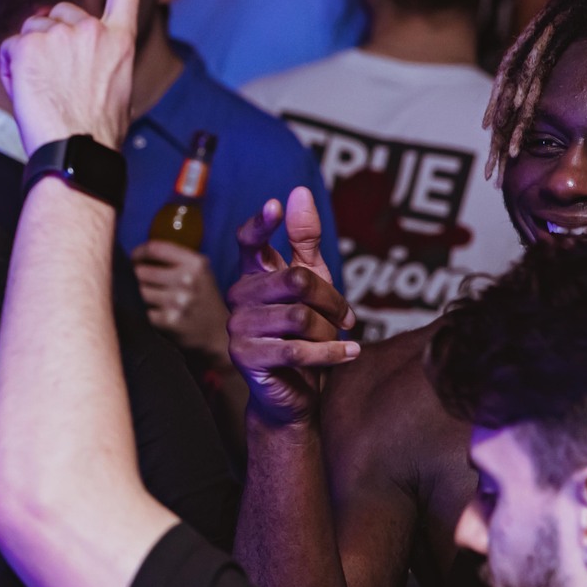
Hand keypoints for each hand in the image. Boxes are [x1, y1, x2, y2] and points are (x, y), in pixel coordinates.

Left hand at [0, 0, 139, 154]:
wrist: (78, 151)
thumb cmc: (94, 132)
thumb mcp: (114, 88)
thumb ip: (98, 59)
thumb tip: (73, 57)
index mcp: (121, 40)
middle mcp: (94, 30)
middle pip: (58, 14)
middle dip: (49, 40)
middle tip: (54, 81)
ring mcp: (62, 35)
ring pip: (32, 33)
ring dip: (30, 57)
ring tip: (44, 92)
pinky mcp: (31, 45)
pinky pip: (11, 47)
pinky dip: (12, 68)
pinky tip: (27, 91)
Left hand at [131, 242, 230, 364]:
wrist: (218, 334)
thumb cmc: (203, 298)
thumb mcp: (199, 272)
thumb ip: (174, 259)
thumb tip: (138, 255)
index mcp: (196, 263)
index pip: (154, 248)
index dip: (139, 253)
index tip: (135, 259)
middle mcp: (188, 279)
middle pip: (141, 271)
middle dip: (138, 276)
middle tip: (145, 283)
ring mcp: (178, 301)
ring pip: (140, 290)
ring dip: (141, 295)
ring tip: (154, 299)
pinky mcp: (169, 320)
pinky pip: (143, 310)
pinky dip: (147, 312)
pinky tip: (158, 313)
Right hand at [226, 188, 359, 426]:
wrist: (293, 394)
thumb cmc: (304, 334)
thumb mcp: (312, 282)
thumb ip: (304, 240)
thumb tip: (297, 192)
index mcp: (253, 274)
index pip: (250, 241)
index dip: (262, 223)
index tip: (275, 205)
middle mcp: (239, 296)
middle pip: (296, 280)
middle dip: (331, 300)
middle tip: (346, 317)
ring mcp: (238, 327)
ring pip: (299, 316)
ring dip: (330, 332)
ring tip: (338, 341)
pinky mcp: (246, 357)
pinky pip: (297, 349)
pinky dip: (331, 353)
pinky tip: (348, 354)